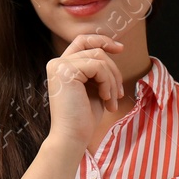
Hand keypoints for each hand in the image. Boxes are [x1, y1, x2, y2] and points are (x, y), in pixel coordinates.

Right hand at [45, 33, 125, 149]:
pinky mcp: (66, 71)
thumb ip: (98, 69)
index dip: (102, 40)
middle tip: (119, 94)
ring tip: (112, 101)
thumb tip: (114, 48)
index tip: (120, 48)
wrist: (72, 138)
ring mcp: (60, 65)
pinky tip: (106, 100)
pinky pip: (98, 67)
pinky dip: (108, 84)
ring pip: (99, 58)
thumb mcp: (93, 88)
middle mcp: (57, 63)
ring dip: (112, 81)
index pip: (82, 41)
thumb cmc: (84, 118)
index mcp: (62, 66)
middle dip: (114, 71)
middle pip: (96, 50)